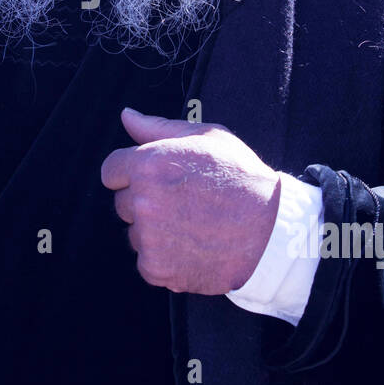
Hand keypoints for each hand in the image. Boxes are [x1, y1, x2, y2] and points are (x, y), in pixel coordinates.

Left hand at [100, 107, 280, 294]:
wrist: (272, 230)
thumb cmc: (241, 177)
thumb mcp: (205, 138)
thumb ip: (158, 127)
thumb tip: (126, 116)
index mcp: (147, 164)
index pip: (111, 171)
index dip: (132, 173)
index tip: (156, 179)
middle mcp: (142, 201)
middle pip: (122, 203)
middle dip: (145, 202)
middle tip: (183, 201)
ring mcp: (148, 237)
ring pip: (135, 233)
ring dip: (154, 231)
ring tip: (192, 225)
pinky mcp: (157, 268)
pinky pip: (146, 262)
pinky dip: (164, 259)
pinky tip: (192, 246)